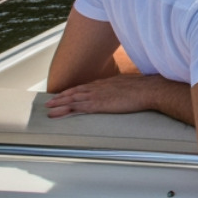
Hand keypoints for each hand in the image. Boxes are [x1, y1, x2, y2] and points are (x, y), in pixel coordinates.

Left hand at [46, 74, 175, 117]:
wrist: (149, 89)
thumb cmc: (144, 88)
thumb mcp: (132, 85)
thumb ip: (124, 88)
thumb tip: (125, 92)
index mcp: (107, 83)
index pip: (86, 86)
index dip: (75, 90)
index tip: (67, 93)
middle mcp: (98, 87)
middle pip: (75, 91)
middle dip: (62, 96)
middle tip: (51, 101)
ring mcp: (96, 95)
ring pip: (72, 99)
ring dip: (58, 103)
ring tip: (48, 107)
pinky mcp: (97, 104)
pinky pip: (75, 107)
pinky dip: (63, 110)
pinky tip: (55, 114)